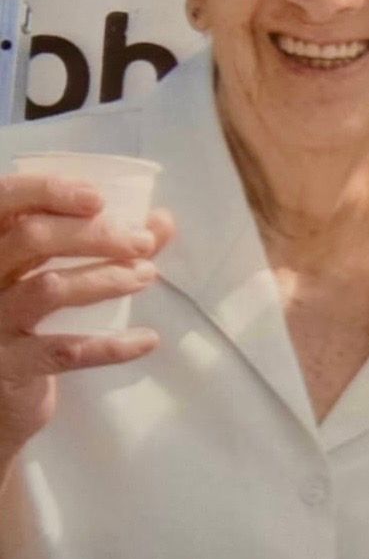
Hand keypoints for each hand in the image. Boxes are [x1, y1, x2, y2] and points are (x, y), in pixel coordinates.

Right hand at [0, 173, 173, 478]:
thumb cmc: (28, 321)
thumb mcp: (53, 276)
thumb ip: (105, 246)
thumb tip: (162, 221)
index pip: (6, 200)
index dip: (48, 192)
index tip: (98, 198)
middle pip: (31, 238)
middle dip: (94, 234)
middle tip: (143, 242)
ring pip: (48, 288)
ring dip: (106, 279)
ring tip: (146, 276)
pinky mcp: (7, 367)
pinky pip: (63, 351)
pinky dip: (110, 345)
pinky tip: (146, 339)